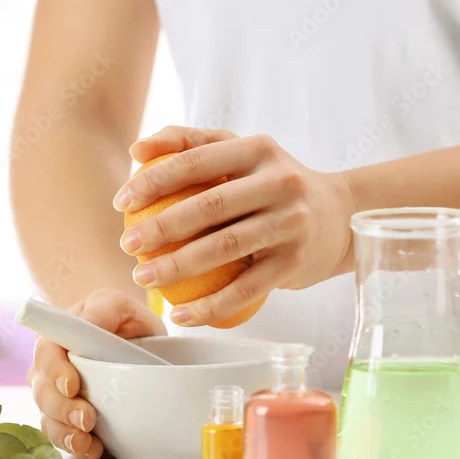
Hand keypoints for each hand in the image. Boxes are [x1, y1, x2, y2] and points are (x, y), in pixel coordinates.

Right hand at [27, 289, 166, 458]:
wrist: (142, 347)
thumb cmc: (125, 321)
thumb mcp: (119, 306)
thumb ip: (103, 310)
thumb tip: (86, 324)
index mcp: (57, 337)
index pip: (45, 354)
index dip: (54, 371)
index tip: (71, 386)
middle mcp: (51, 368)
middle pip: (43, 392)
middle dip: (62, 408)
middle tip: (87, 419)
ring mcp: (58, 396)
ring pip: (49, 418)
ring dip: (65, 432)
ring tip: (86, 440)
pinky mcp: (69, 419)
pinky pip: (63, 437)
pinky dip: (77, 446)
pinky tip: (92, 449)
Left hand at [114, 126, 358, 326]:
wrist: (338, 217)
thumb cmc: (271, 184)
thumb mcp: (239, 153)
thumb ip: (189, 143)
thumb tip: (138, 149)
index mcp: (258, 150)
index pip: (197, 160)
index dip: (154, 180)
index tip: (121, 203)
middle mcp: (279, 183)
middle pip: (210, 206)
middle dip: (161, 227)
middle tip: (127, 245)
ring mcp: (290, 224)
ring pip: (225, 248)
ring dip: (177, 267)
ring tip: (143, 277)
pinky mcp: (294, 263)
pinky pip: (246, 290)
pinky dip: (210, 305)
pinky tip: (180, 315)